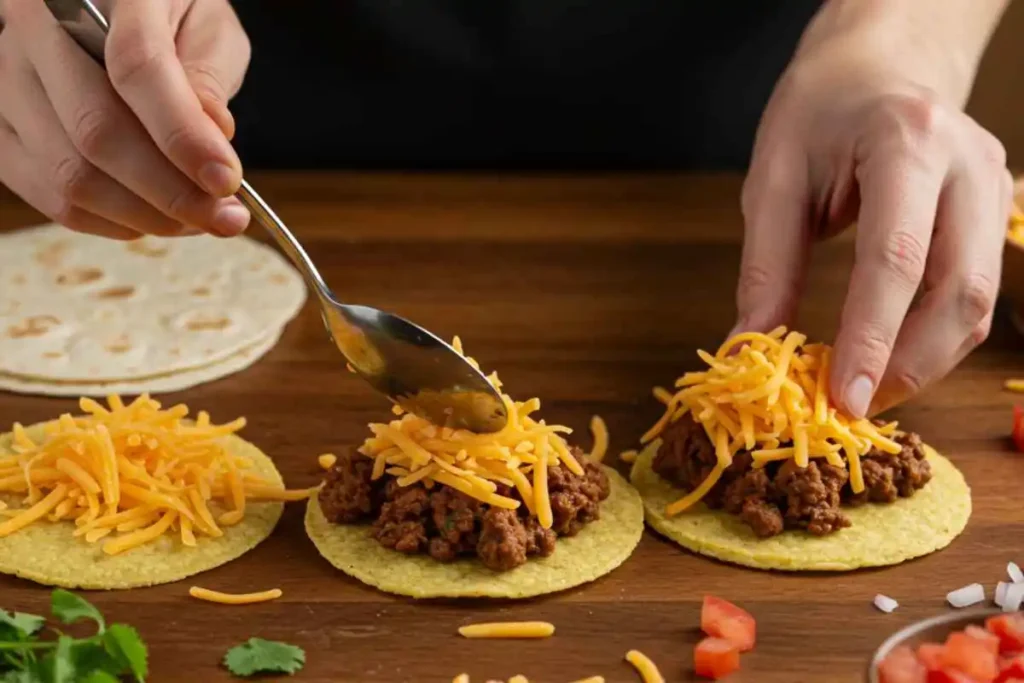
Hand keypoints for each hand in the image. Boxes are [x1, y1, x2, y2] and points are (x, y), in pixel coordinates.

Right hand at [0, 0, 250, 238]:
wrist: (111, 9)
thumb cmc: (170, 13)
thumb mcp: (208, 26)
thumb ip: (208, 76)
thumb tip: (213, 138)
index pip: (136, 68)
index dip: (183, 136)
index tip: (225, 180)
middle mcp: (37, 29)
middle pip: (97, 132)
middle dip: (172, 192)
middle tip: (225, 217)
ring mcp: (8, 80)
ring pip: (70, 175)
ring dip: (146, 216)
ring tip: (199, 220)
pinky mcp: (2, 128)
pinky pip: (50, 196)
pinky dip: (111, 221)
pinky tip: (155, 218)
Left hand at [734, 13, 1011, 416]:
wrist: (879, 67)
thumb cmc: (818, 114)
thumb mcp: (773, 179)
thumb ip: (766, 267)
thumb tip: (750, 351)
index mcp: (906, 143)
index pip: (897, 258)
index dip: (872, 339)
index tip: (844, 398)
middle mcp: (968, 166)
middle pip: (959, 291)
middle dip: (909, 365)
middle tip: (853, 406)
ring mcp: (995, 189)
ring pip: (978, 303)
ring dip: (926, 360)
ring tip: (868, 389)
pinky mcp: (998, 213)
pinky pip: (975, 293)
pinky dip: (935, 337)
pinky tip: (894, 358)